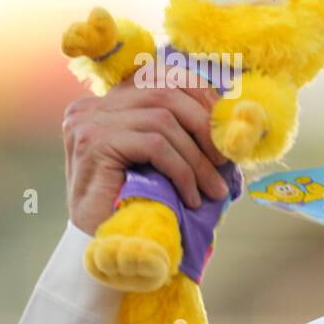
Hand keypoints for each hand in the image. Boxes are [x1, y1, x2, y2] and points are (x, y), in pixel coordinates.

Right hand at [63, 76, 230, 235]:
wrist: (102, 246)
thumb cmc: (139, 204)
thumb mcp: (166, 161)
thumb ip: (185, 133)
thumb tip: (235, 119)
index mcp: (112, 102)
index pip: (163, 77)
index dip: (202, 98)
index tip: (226, 132)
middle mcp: (94, 106)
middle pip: (166, 93)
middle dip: (205, 128)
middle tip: (226, 162)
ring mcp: (88, 121)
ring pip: (163, 120)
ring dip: (197, 158)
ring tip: (213, 189)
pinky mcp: (93, 142)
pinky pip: (154, 145)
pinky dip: (182, 170)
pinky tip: (191, 197)